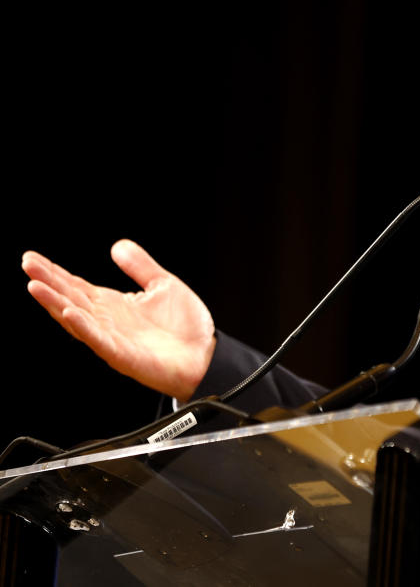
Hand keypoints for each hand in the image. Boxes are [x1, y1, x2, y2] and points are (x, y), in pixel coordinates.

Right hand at [22, 240, 215, 399]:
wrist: (208, 357)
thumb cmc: (187, 328)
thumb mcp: (164, 285)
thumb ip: (141, 267)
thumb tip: (118, 246)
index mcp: (113, 305)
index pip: (76, 285)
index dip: (55, 272)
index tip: (32, 258)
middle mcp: (107, 321)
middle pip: (70, 298)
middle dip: (47, 282)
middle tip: (27, 264)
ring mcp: (112, 338)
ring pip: (76, 318)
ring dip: (55, 303)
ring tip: (35, 286)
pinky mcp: (122, 355)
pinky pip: (98, 340)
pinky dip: (83, 327)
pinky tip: (69, 313)